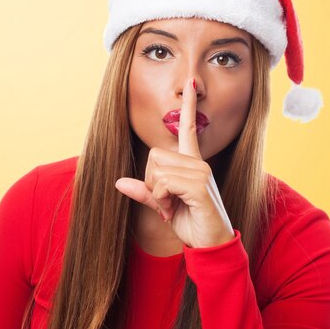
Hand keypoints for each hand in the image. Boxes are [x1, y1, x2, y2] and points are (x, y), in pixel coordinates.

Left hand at [115, 77, 234, 248]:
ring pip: (157, 170)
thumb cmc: (190, 223)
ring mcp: (201, 172)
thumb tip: (118, 182)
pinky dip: (162, 200)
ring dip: (157, 194)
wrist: (210, 244)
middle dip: (152, 183)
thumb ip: (144, 192)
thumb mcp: (162, 206)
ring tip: (173, 207)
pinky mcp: (199, 186)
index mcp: (192, 163)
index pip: (189, 128)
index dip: (187, 105)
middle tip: (166, 202)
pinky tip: (174, 210)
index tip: (191, 83)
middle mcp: (198, 162)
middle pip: (155, 155)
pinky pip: (164, 184)